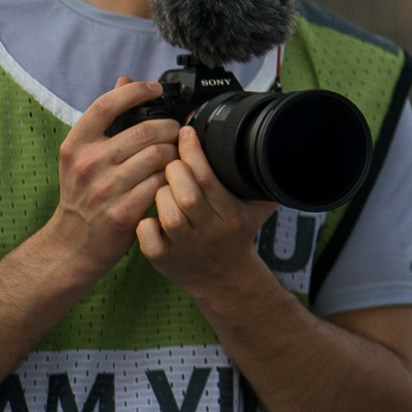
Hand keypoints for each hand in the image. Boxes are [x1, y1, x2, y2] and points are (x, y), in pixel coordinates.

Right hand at [46, 78, 179, 282]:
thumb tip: (124, 80)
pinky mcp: (124, 212)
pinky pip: (161, 184)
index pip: (106, 104)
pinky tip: (173, 179)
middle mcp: (88, 163)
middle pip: (145, 130)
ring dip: (175, 153)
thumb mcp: (82, 154)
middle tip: (177, 132)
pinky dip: (172, 178)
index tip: (156, 88)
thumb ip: (104, 119)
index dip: (135, 91)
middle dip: (170, 128)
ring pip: (158, 156)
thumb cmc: (83, 194)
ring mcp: (106, 188)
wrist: (73, 244)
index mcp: (76, 144)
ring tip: (177, 155)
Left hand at [136, 124, 277, 294]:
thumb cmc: (235, 234)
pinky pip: (147, 235)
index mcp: (232, 216)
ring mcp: (185, 247)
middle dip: (175, 170)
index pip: (209, 180)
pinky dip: (145, 222)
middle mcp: (209, 232)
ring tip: (164, 187)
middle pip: (187, 195)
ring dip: (161, 194)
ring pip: (167, 213)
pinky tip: (152, 213)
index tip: (185, 133)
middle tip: (173, 162)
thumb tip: (265, 144)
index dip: (193, 152)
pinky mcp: (163, 259)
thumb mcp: (257, 208)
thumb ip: (259, 180)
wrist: (223, 278)